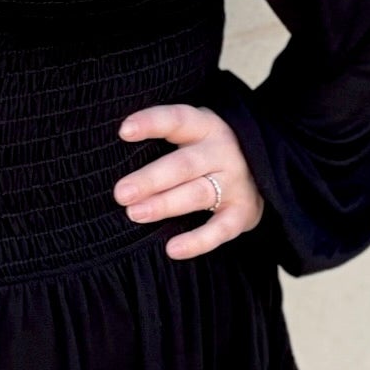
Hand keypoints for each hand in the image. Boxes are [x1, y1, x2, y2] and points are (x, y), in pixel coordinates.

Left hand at [114, 102, 264, 259]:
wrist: (262, 168)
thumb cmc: (204, 150)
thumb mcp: (189, 134)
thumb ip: (160, 141)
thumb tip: (107, 155)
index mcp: (203, 126)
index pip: (176, 120)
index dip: (152, 123)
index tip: (123, 131)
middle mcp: (221, 151)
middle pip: (183, 165)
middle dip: (150, 179)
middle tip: (120, 193)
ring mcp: (235, 182)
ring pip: (197, 193)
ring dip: (165, 205)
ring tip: (134, 214)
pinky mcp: (243, 212)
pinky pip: (221, 229)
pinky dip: (198, 241)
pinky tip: (172, 249)